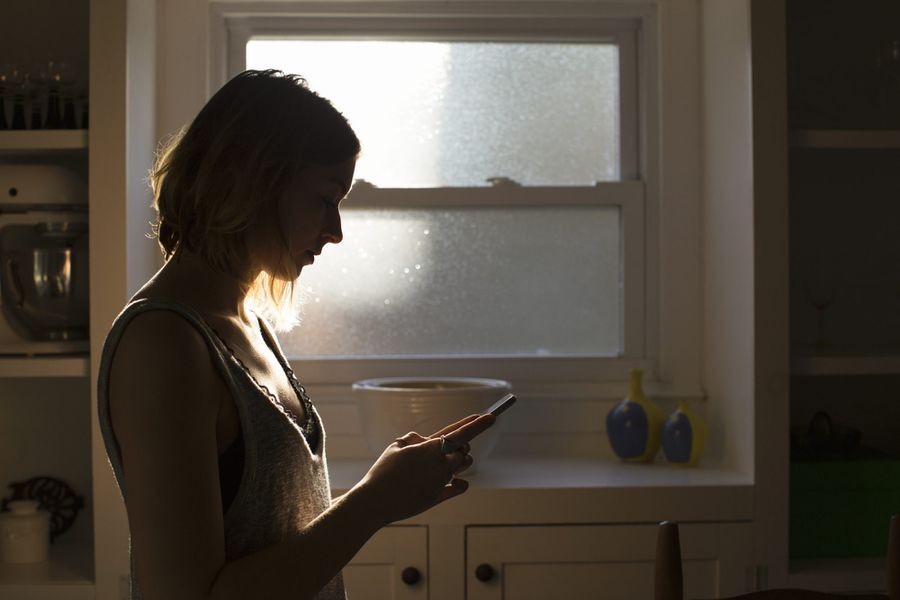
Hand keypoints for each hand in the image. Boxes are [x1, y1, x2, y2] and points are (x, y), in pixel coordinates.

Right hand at [356, 413, 495, 526]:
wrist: (375, 501)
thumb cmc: (383, 471)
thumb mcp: (395, 446)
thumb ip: (414, 439)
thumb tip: (425, 439)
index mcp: (430, 448)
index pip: (460, 433)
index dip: (477, 424)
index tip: (491, 417)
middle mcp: (440, 464)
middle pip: (464, 450)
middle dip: (461, 445)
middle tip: (450, 446)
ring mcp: (441, 481)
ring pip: (463, 466)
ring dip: (460, 461)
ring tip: (446, 461)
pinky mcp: (438, 497)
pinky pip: (459, 487)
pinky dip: (459, 483)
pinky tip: (455, 480)